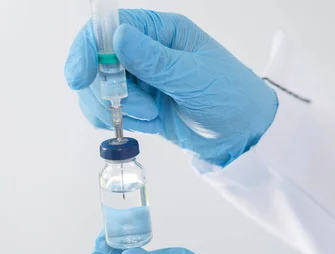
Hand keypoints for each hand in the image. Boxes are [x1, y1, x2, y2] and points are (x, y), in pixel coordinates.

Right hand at [65, 10, 277, 165]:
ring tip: (152, 118)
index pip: (110, 28)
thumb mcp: (195, 78)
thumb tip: (118, 36)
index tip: (80, 77)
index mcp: (162, 32)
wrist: (245, 135)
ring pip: (100, 90)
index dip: (87, 49)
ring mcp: (143, 81)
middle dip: (108, 89)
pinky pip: (111, 112)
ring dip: (117, 109)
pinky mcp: (142, 107)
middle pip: (96, 62)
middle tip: (143, 109)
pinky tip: (148, 126)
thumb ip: (155, 61)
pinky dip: (121, 122)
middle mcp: (147, 52)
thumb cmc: (231, 96)